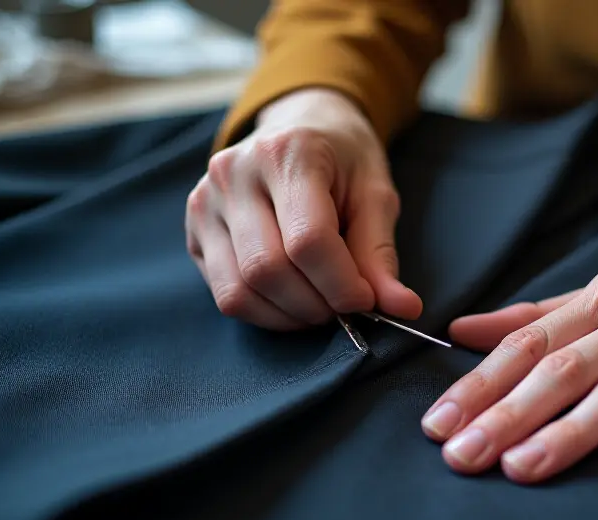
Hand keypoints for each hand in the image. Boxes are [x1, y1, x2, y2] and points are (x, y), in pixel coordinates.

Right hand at [185, 88, 421, 329]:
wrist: (300, 125)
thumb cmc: (343, 159)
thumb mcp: (375, 194)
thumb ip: (381, 253)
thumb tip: (403, 309)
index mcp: (287, 152)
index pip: (308, 240)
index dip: (341, 285)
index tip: (366, 301)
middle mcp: (234, 173)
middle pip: (268, 270)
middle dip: (315, 305)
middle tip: (344, 307)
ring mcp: (205, 202)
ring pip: (239, 290)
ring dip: (289, 316)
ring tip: (320, 304)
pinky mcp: (194, 230)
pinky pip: (224, 293)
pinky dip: (264, 312)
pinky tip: (292, 299)